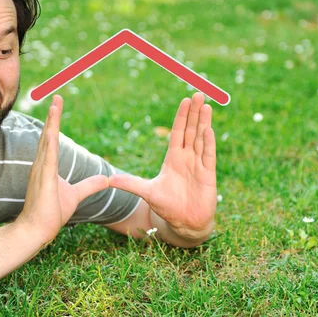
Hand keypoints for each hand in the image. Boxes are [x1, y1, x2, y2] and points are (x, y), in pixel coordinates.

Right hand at [15, 95, 108, 246]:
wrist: (37, 230)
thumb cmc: (52, 212)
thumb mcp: (77, 194)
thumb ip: (90, 185)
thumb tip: (106, 179)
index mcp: (48, 165)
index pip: (52, 139)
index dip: (55, 122)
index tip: (57, 104)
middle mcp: (42, 164)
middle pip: (48, 134)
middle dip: (53, 116)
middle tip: (57, 97)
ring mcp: (41, 171)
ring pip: (47, 141)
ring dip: (51, 123)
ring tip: (55, 105)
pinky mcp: (44, 180)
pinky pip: (48, 158)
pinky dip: (50, 143)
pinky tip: (52, 131)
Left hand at [109, 93, 216, 239]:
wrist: (185, 223)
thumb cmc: (168, 207)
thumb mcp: (147, 193)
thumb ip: (131, 184)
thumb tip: (109, 179)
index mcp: (173, 158)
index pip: (178, 132)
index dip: (181, 117)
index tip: (185, 101)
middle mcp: (187, 158)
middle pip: (191, 131)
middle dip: (194, 113)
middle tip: (198, 94)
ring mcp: (198, 165)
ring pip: (201, 139)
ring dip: (204, 123)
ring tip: (207, 106)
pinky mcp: (208, 175)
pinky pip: (208, 156)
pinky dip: (208, 143)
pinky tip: (208, 130)